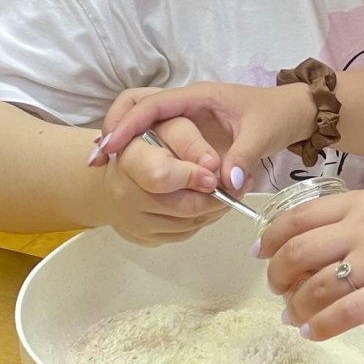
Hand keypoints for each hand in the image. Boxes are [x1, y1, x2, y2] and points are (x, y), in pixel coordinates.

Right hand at [91, 81, 311, 193]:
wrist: (298, 113)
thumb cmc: (278, 115)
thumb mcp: (263, 134)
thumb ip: (244, 156)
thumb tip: (227, 183)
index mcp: (200, 97)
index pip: (154, 105)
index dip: (129, 125)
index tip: (109, 147)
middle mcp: (188, 105)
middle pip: (141, 110)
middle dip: (117, 130)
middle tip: (97, 159)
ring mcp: (189, 119)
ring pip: (149, 126)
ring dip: (127, 142)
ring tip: (104, 166)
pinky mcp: (193, 136)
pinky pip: (162, 140)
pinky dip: (146, 152)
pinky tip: (133, 174)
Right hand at [92, 113, 225, 245]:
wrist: (124, 169)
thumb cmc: (152, 141)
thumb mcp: (172, 126)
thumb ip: (192, 143)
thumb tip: (216, 168)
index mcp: (128, 158)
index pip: (160, 176)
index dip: (192, 177)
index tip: (214, 176)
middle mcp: (124, 193)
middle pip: (183, 206)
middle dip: (216, 196)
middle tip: (239, 184)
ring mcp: (132, 220)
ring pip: (189, 223)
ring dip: (215, 209)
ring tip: (230, 190)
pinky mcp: (144, 237)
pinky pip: (184, 233)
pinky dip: (204, 219)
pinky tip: (211, 202)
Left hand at [261, 187, 363, 338]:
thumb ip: (362, 216)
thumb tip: (328, 241)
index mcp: (361, 202)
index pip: (298, 217)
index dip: (270, 238)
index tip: (260, 252)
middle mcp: (362, 228)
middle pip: (297, 252)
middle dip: (277, 276)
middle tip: (277, 290)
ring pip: (315, 287)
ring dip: (296, 306)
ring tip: (294, 316)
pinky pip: (343, 314)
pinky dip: (320, 326)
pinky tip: (313, 332)